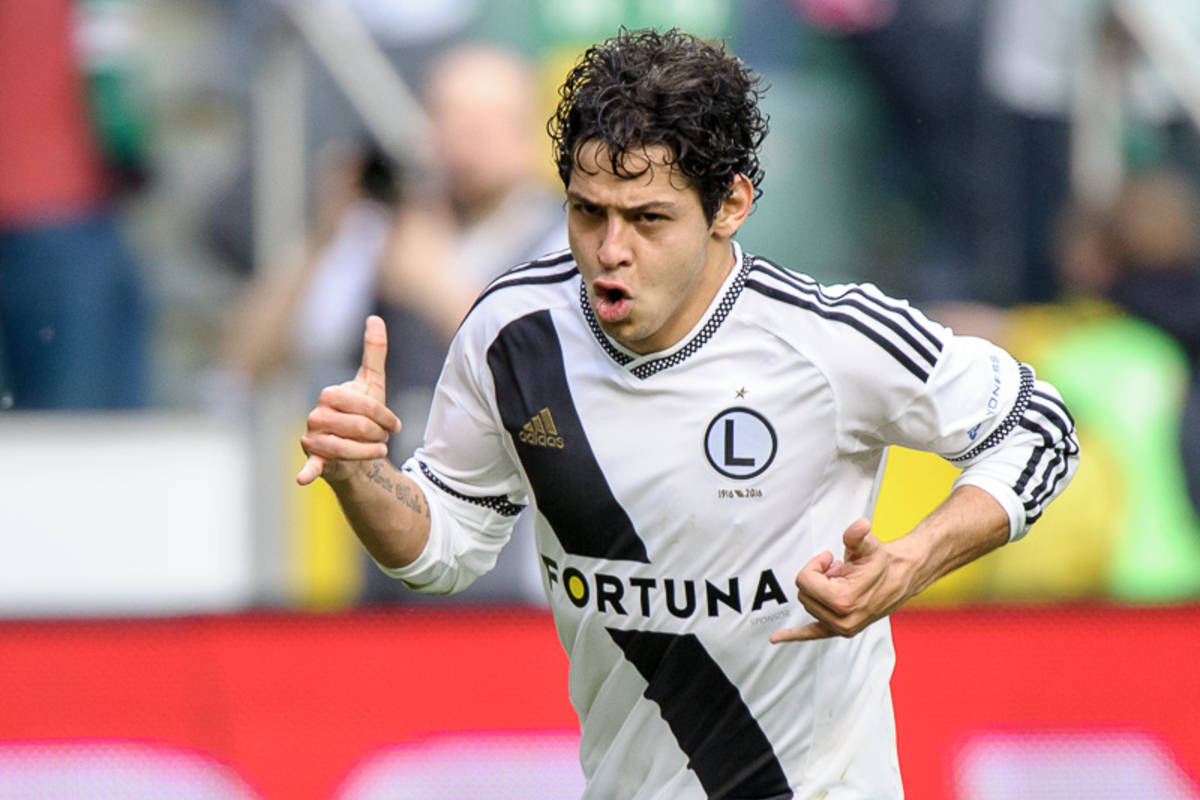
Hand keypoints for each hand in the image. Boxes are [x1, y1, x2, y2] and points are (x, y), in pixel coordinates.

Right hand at [297, 315, 401, 484]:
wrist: (358, 450)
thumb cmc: (363, 415)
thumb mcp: (372, 383)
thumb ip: (373, 352)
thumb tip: (375, 317)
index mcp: (330, 395)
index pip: (366, 405)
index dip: (386, 416)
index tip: (395, 425)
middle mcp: (316, 415)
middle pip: (358, 426)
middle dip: (378, 434)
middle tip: (383, 438)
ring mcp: (312, 438)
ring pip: (345, 447)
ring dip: (368, 452)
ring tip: (378, 451)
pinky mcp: (314, 459)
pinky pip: (309, 464)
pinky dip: (306, 471)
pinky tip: (303, 478)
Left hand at [770, 518, 913, 642]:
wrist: (902, 577)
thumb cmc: (883, 562)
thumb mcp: (867, 545)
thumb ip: (857, 535)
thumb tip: (860, 526)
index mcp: (844, 600)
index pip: (804, 580)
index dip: (815, 564)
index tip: (829, 558)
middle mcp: (842, 620)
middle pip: (804, 593)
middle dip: (817, 577)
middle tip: (838, 570)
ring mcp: (842, 628)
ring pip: (808, 604)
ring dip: (820, 591)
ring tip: (842, 581)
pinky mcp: (841, 631)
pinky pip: (813, 634)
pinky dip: (795, 635)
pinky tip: (777, 638)